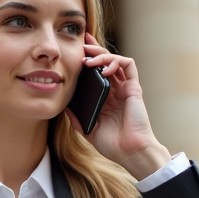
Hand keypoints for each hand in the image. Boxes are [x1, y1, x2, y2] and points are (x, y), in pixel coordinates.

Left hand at [66, 33, 169, 180]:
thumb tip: (64, 107)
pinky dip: (116, 62)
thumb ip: (77, 119)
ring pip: (116, 60)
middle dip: (94, 50)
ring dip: (102, 55)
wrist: (130, 152)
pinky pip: (128, 66)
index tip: (76, 50)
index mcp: (106, 99)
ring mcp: (125, 88)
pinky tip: (105, 69)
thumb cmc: (113, 145)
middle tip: (82, 45)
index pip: (97, 73)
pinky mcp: (134, 88)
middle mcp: (116, 91)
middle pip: (106, 62)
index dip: (89, 59)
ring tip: (89, 60)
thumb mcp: (89, 131)